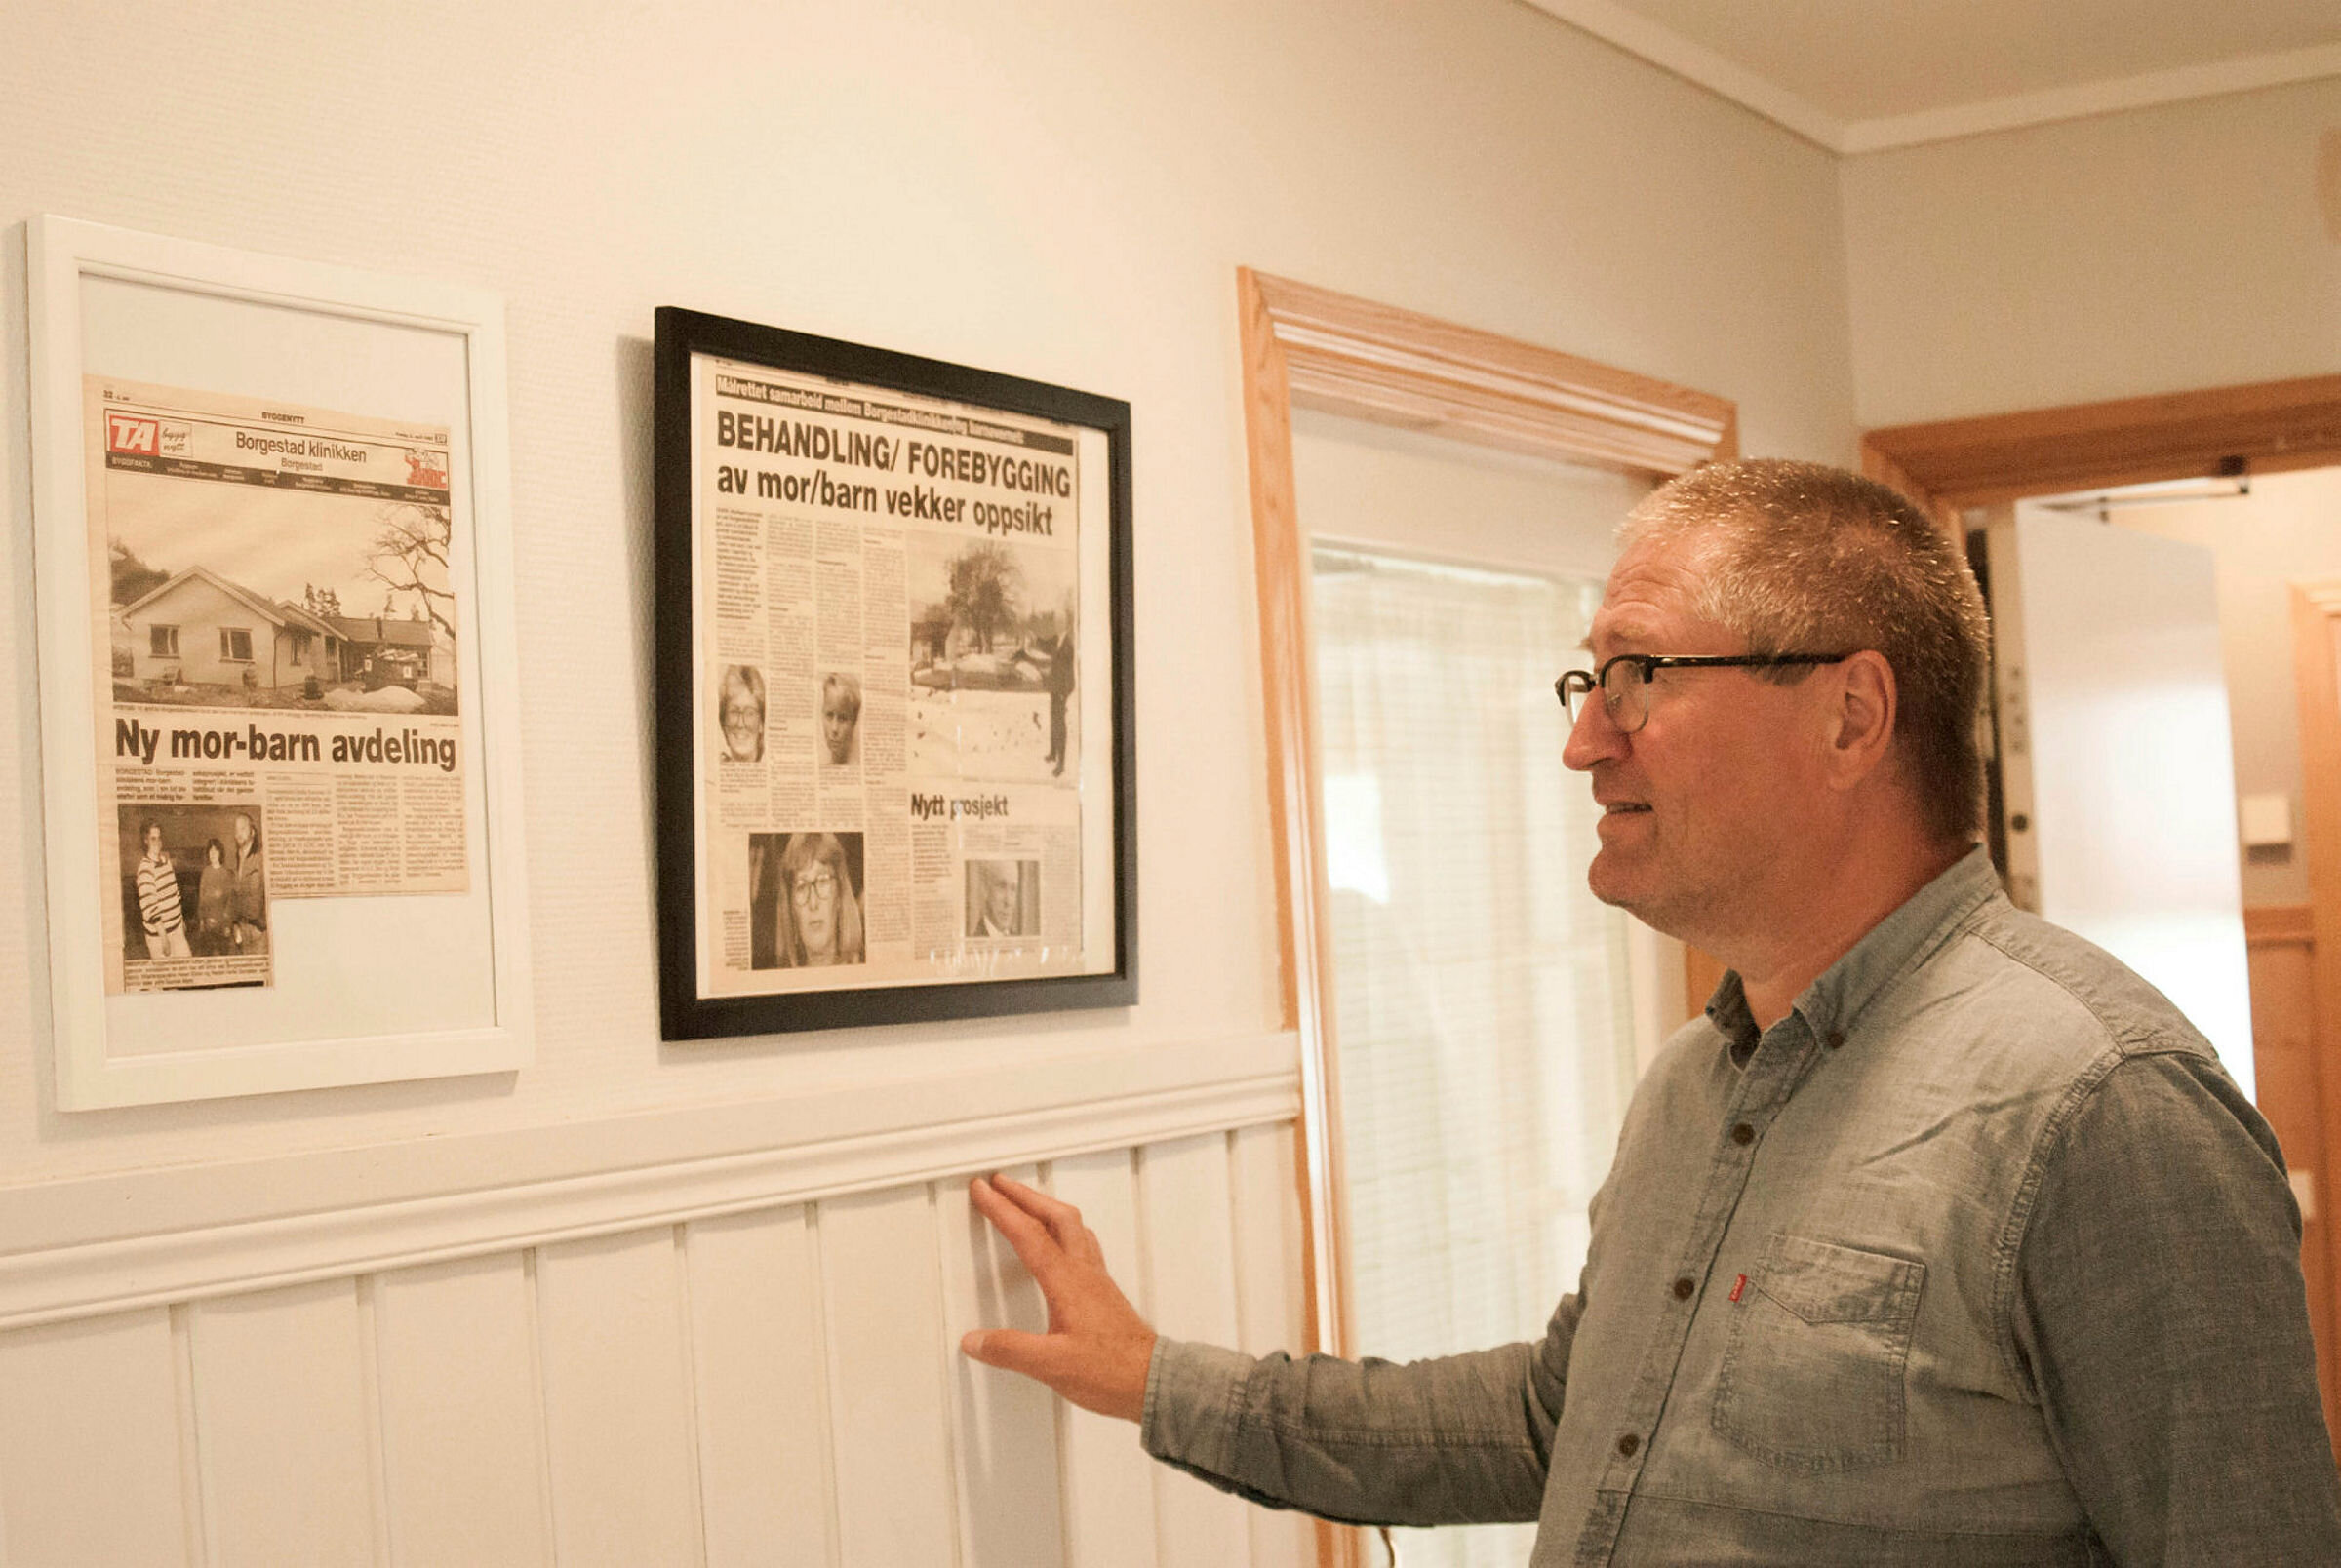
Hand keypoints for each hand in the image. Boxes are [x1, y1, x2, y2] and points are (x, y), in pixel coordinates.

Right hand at [959, 1172, 1156, 1421]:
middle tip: (1000, 1182)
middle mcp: (1084, 1273)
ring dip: (1046, 1207)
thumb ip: (1010, 1350)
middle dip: (1024, 1195)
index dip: (1001, 1209)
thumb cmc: (1111, 1372)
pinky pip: (1083, 1244)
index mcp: (1067, 1282)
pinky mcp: (1104, 1292)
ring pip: (1073, 1226)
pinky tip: (1062, 1241)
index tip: (982, 1189)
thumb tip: (974, 1340)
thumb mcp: (1051, 1365)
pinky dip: (1065, 1229)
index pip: (1028, 1234)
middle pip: (1055, 1217)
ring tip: (1027, 1200)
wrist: (1152, 1382)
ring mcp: (1097, 1280)